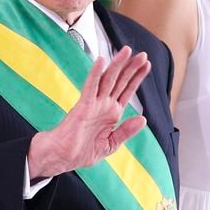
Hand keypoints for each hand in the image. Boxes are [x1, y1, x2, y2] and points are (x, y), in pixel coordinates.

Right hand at [27, 46, 150, 178]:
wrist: (63, 157)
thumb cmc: (82, 151)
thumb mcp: (111, 143)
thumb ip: (126, 131)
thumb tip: (142, 119)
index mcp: (112, 113)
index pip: (127, 91)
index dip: (137, 77)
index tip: (147, 65)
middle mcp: (104, 105)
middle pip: (120, 81)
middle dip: (131, 67)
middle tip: (142, 54)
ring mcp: (94, 103)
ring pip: (108, 80)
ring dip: (117, 65)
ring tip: (126, 51)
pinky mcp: (83, 105)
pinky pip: (91, 87)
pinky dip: (96, 74)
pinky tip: (101, 62)